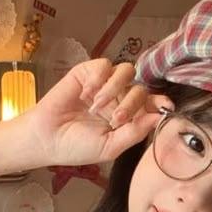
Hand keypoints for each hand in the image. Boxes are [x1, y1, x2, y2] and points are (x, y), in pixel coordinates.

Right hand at [25, 58, 173, 169]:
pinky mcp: (87, 73)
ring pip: (126, 72)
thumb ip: (135, 132)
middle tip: (116, 120)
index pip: (150, 104)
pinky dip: (99, 78)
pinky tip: (86, 94)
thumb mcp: (110, 147)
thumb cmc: (76, 147)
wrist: (46, 139)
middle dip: (133, 104)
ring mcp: (104, 84)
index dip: (160, 103)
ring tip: (98, 106)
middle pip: (141, 88)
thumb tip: (160, 117)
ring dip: (115, 89)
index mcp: (127, 117)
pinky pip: (104, 65)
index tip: (165, 106)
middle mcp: (118, 99)